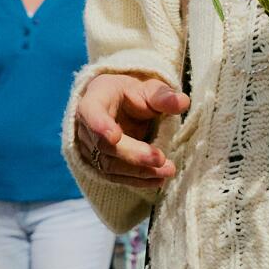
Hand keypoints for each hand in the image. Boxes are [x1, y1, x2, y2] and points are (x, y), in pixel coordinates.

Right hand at [74, 72, 188, 191]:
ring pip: (109, 165)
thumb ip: (162, 96)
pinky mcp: (98, 164)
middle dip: (134, 155)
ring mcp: (89, 148)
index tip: (115, 136)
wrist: (118, 106)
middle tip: (161, 159)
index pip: (91, 112)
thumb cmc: (132, 94)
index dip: (100, 125)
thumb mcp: (148, 88)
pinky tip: (158, 180)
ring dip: (139, 171)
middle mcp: (86, 126)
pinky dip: (137, 180)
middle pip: (104, 146)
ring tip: (168, 170)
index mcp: (95, 99)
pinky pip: (115, 177)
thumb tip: (183, 102)